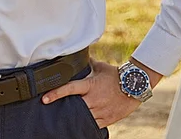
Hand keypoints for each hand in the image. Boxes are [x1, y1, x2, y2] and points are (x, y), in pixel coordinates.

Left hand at [41, 59, 162, 127]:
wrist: (136, 86)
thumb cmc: (117, 75)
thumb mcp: (101, 67)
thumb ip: (89, 63)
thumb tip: (79, 54)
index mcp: (90, 85)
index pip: (70, 89)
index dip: (56, 94)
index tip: (44, 99)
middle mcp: (94, 99)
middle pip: (74, 107)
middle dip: (64, 109)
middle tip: (52, 111)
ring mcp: (100, 111)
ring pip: (82, 118)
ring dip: (74, 118)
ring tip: (63, 119)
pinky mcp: (107, 119)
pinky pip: (93, 125)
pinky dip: (85, 124)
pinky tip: (78, 124)